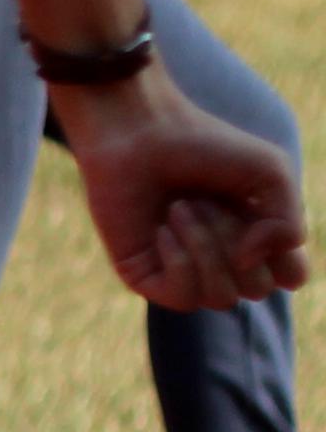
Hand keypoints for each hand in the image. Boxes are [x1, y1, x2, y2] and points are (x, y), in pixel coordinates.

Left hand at [68, 68, 312, 312]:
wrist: (139, 132)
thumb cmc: (205, 147)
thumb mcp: (271, 175)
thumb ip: (289, 225)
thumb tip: (249, 262)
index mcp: (259, 240)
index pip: (291, 278)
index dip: (282, 252)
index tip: (257, 209)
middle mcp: (225, 262)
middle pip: (258, 288)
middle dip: (235, 238)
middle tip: (207, 199)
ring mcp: (185, 273)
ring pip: (223, 298)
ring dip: (206, 246)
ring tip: (181, 208)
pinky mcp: (146, 278)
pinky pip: (183, 298)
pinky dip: (179, 260)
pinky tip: (162, 230)